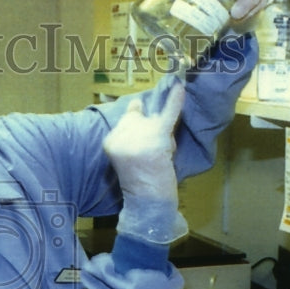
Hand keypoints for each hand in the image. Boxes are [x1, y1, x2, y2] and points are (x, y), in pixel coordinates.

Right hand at [103, 85, 188, 244]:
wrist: (149, 202)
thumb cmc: (140, 182)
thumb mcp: (126, 156)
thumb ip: (130, 132)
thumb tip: (138, 104)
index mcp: (110, 141)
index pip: (126, 120)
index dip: (138, 127)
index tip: (142, 140)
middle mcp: (121, 136)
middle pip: (140, 119)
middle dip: (149, 132)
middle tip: (151, 155)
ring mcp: (139, 137)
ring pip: (154, 121)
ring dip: (161, 136)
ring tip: (160, 155)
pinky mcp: (157, 138)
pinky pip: (167, 114)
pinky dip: (175, 100)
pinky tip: (180, 86)